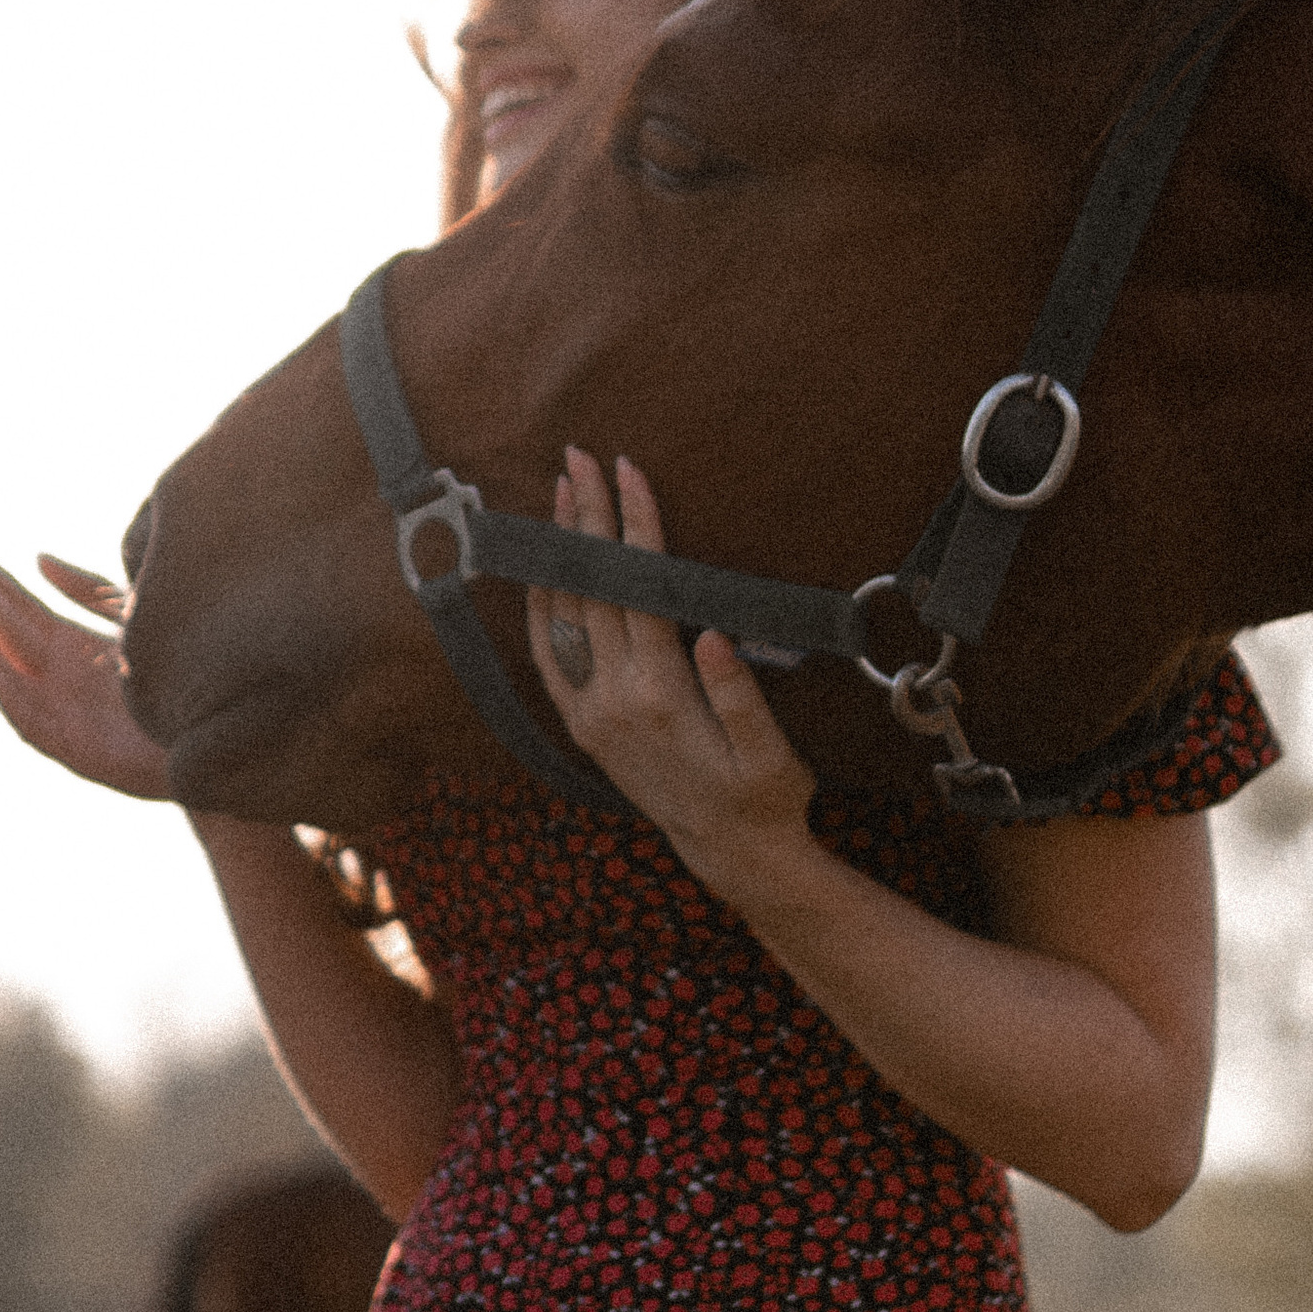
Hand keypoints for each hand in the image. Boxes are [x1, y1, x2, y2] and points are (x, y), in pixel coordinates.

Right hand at [0, 554, 173, 801]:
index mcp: (81, 651)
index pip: (33, 618)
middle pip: (20, 647)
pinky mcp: (84, 754)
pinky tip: (1, 680)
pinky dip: (17, 708)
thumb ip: (88, 590)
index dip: (5, 592)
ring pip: (20, 690)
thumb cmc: (185, 673)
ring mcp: (74, 719)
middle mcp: (71, 684)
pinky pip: (40, 732)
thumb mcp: (134, 617)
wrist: (225, 731)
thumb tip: (38, 558)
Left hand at [524, 451, 817, 902]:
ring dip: (560, 551)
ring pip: (563, 615)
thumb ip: (741, 697)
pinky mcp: (582, 724)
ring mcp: (590, 713)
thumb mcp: (771, 755)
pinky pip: (548, 655)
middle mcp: (614, 701)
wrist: (730, 853)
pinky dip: (541, 605)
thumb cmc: (763, 797)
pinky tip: (542, 568)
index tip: (630, 472)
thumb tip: (713, 636)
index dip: (635, 527)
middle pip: (593, 590)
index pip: (641, 591)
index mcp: (662, 697)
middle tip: (580, 458)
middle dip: (587, 518)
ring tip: (559, 492)